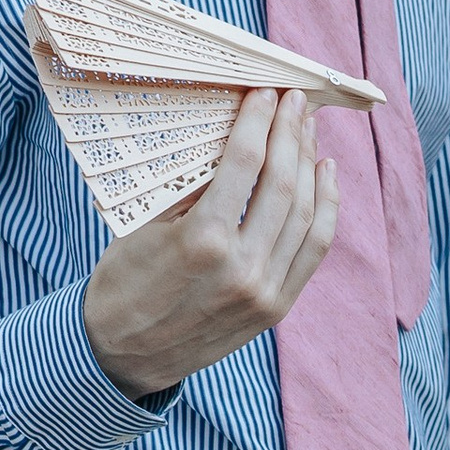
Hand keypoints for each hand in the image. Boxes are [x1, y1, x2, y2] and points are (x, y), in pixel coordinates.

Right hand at [79, 79, 337, 399]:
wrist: (122, 356)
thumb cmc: (124, 284)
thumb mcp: (145, 227)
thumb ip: (192, 188)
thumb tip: (232, 137)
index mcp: (202, 242)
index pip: (244, 163)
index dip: (258, 120)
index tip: (264, 93)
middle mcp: (242, 268)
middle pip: (284, 184)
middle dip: (291, 134)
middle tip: (294, 103)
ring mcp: (265, 292)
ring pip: (307, 214)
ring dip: (311, 164)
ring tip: (308, 130)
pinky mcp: (276, 308)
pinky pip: (314, 249)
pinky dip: (327, 208)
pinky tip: (325, 175)